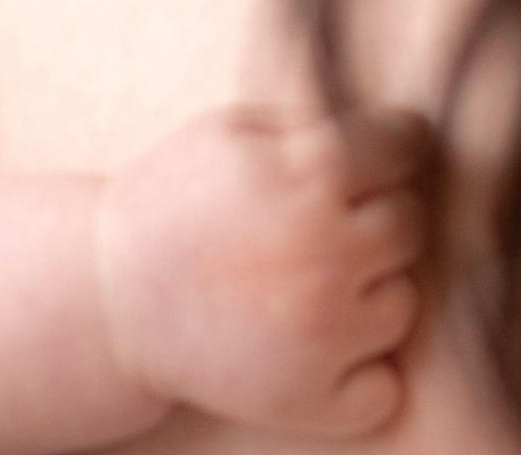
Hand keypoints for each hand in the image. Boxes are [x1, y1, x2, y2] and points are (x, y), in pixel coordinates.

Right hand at [93, 105, 431, 438]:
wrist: (109, 302)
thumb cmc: (173, 203)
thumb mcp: (230, 131)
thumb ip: (314, 121)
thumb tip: (404, 129)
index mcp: (306, 175)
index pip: (407, 143)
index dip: (389, 145)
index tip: (372, 157)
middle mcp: (325, 254)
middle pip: (411, 223)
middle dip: (376, 216)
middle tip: (321, 225)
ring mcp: (323, 334)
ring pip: (405, 303)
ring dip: (369, 293)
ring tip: (305, 284)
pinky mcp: (312, 399)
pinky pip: (385, 386)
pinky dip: (358, 371)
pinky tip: (312, 343)